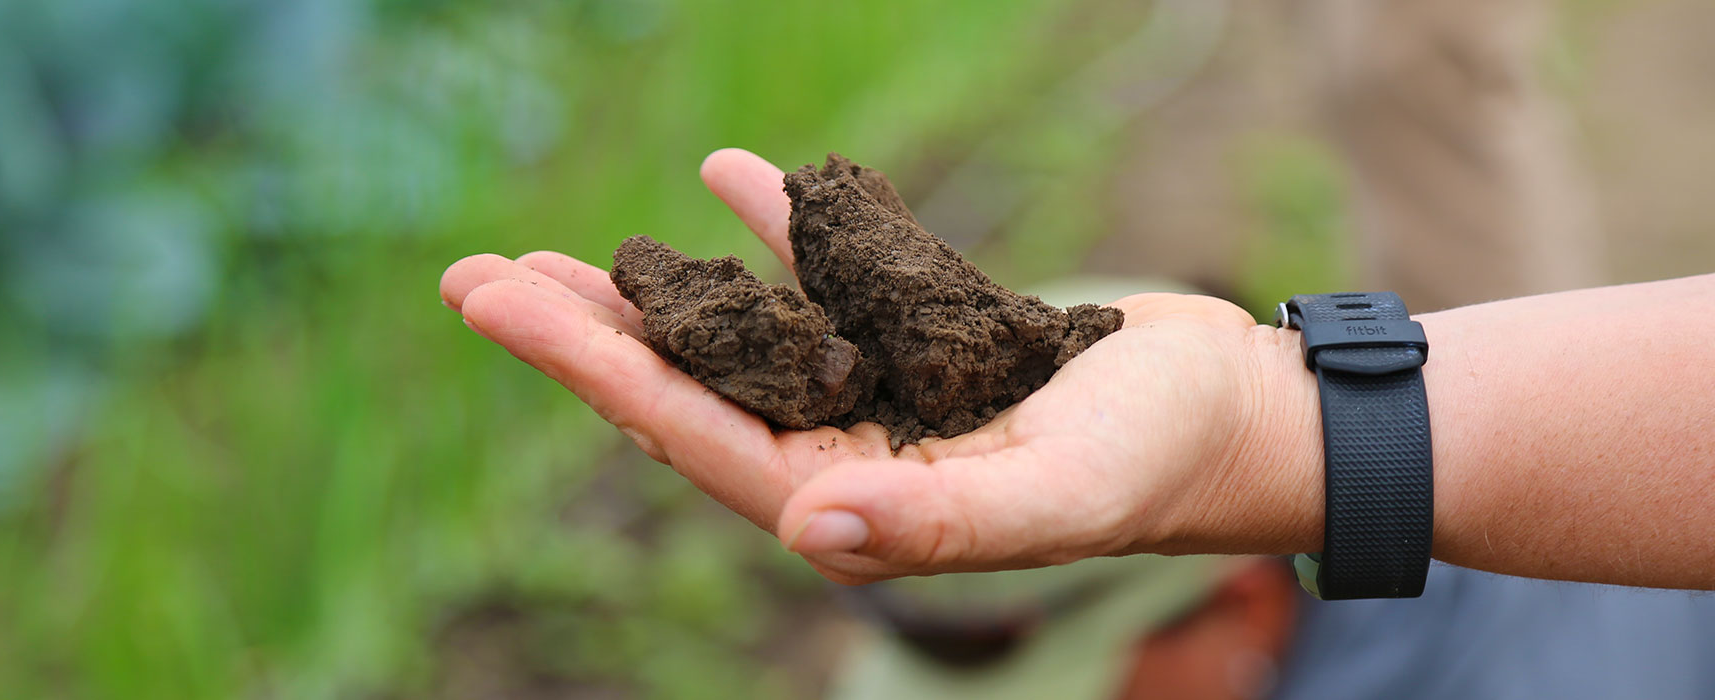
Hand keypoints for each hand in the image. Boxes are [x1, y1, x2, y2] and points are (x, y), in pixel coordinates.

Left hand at [438, 149, 1321, 583]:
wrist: (1238, 413)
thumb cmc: (1161, 459)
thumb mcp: (1059, 490)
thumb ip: (936, 524)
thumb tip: (801, 525)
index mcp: (858, 503)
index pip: (695, 432)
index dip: (592, 368)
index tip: (501, 306)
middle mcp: (851, 456)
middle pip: (691, 387)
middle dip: (585, 334)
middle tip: (476, 277)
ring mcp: (882, 400)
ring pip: (743, 338)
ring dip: (654, 292)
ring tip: (557, 253)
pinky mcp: (922, 345)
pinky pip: (830, 285)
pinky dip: (781, 233)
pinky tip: (733, 178)